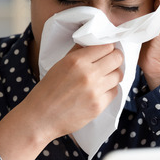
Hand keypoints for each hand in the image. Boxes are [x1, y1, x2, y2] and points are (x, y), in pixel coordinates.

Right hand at [0, 43, 122, 159]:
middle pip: (117, 58)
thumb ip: (78, 52)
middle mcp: (88, 74)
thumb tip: (95, 43)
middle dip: (115, 59)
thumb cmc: (48, 90)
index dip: (108, 48)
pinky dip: (109, 90)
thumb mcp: (60, 64)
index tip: (107, 51)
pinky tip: (99, 91)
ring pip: (118, 75)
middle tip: (110, 63)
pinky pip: (114, 92)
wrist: (40, 117)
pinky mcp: (98, 106)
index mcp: (77, 61)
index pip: (106, 46)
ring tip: (104, 77)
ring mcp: (95, 91)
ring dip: (113, 75)